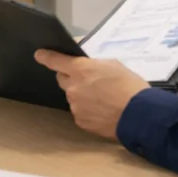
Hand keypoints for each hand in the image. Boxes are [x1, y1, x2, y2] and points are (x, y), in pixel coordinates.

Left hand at [33, 50, 148, 139]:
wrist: (138, 114)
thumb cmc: (129, 86)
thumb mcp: (113, 65)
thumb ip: (95, 65)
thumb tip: (88, 69)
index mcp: (81, 70)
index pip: (55, 61)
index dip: (46, 57)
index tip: (39, 55)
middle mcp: (73, 87)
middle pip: (62, 79)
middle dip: (71, 78)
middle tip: (89, 81)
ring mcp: (75, 106)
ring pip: (73, 97)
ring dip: (82, 96)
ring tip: (102, 99)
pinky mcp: (80, 121)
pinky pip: (79, 112)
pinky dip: (88, 110)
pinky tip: (102, 111)